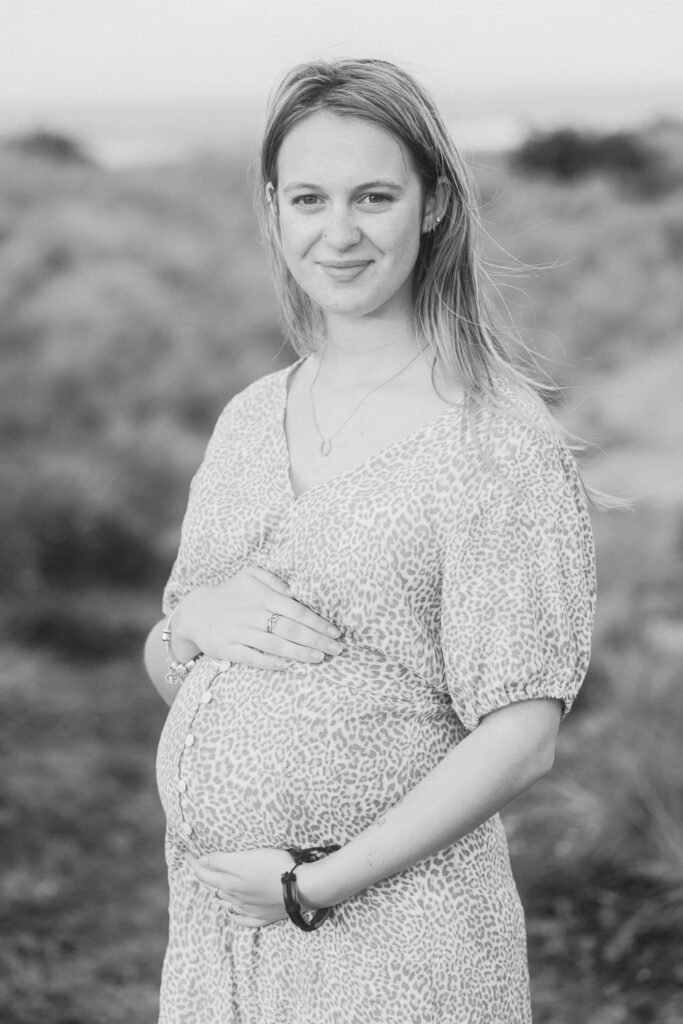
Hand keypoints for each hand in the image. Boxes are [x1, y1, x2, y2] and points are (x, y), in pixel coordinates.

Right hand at [173, 566, 343, 670]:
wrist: (195, 612)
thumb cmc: (231, 593)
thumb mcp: (250, 575)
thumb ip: (273, 579)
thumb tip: (295, 592)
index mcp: (262, 596)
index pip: (295, 610)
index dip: (317, 622)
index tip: (335, 632)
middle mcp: (253, 614)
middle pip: (290, 629)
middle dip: (316, 640)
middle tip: (337, 650)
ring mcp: (240, 632)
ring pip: (275, 645)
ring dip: (300, 653)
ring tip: (320, 659)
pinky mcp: (228, 649)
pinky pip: (252, 658)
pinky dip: (271, 663)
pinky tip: (289, 667)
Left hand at [185, 847, 322, 927]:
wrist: (302, 888)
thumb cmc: (274, 867)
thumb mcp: (245, 858)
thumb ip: (221, 861)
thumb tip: (202, 862)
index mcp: (229, 883)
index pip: (204, 873)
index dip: (194, 863)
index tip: (187, 853)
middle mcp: (236, 899)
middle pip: (213, 889)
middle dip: (203, 877)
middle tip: (198, 866)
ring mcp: (250, 910)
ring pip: (226, 903)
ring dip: (216, 894)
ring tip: (213, 885)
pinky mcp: (264, 916)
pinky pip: (243, 919)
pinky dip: (234, 914)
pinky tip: (232, 912)